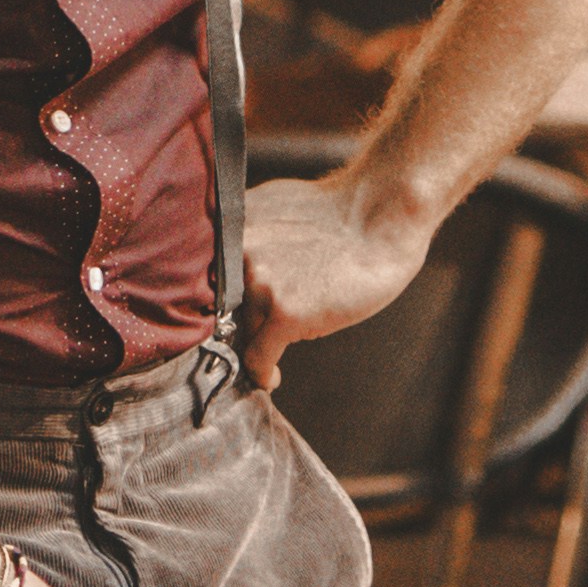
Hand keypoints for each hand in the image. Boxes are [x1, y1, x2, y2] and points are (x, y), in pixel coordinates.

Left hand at [232, 169, 430, 388]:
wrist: (383, 214)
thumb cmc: (337, 213)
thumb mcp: (274, 208)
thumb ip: (246, 236)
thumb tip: (226, 265)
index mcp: (231, 226)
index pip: (204, 277)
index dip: (212, 303)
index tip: (219, 322)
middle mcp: (237, 252)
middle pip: (224, 306)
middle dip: (241, 320)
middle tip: (257, 332)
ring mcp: (260, 283)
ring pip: (245, 331)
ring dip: (260, 341)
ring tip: (287, 336)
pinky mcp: (285, 312)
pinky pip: (259, 357)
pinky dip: (262, 373)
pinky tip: (271, 378)